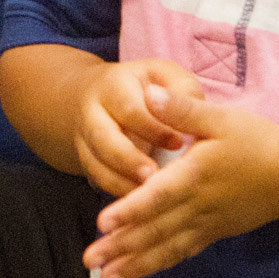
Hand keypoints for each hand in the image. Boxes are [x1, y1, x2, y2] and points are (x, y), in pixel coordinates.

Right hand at [73, 59, 204, 197]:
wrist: (98, 94)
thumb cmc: (146, 87)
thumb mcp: (165, 76)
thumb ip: (182, 90)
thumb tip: (195, 112)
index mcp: (113, 85)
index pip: (130, 109)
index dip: (153, 128)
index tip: (178, 143)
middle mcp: (91, 111)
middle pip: (103, 138)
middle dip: (128, 160)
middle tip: (155, 178)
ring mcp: (84, 137)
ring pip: (95, 163)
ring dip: (121, 182)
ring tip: (148, 196)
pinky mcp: (85, 159)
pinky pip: (96, 180)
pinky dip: (116, 192)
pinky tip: (139, 202)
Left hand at [84, 86, 278, 277]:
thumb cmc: (257, 142)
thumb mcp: (221, 117)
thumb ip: (182, 109)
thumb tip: (149, 93)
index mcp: (195, 175)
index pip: (158, 196)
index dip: (130, 210)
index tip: (103, 222)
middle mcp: (197, 205)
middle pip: (154, 230)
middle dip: (120, 247)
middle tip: (89, 260)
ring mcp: (205, 224)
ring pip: (165, 248)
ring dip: (134, 264)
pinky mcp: (212, 233)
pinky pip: (181, 252)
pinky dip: (157, 264)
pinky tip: (137, 273)